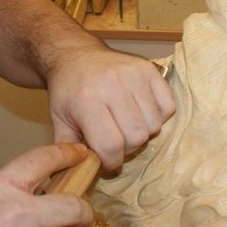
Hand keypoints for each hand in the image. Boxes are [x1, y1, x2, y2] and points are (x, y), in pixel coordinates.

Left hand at [48, 49, 175, 169]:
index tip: (106, 160)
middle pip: (136, 137)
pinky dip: (158, 116)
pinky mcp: (149, 69)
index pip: (111, 145)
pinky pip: (168, 107)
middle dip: (127, 148)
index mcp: (87, 101)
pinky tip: (140, 112)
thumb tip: (81, 171)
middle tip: (115, 141)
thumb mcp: (59, 120)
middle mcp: (112, 86)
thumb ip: (68, 148)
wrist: (76, 55)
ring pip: (154, 125)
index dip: (111, 160)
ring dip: (142, 133)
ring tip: (126, 125)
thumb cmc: (68, 91)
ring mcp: (133, 75)